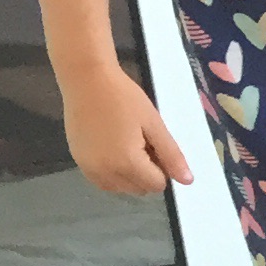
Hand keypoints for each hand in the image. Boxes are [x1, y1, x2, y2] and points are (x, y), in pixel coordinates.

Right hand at [67, 64, 192, 196]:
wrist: (85, 77)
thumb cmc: (123, 96)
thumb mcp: (154, 124)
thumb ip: (171, 155)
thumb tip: (188, 181)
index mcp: (128, 163)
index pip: (157, 185)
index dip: (161, 167)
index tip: (153, 144)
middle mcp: (106, 172)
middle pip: (139, 189)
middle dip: (145, 172)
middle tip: (138, 141)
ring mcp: (89, 168)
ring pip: (121, 188)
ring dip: (128, 175)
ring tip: (124, 143)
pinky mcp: (78, 161)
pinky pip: (103, 181)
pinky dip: (111, 172)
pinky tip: (110, 149)